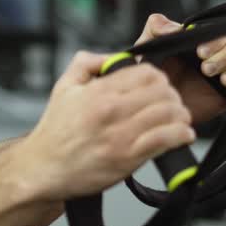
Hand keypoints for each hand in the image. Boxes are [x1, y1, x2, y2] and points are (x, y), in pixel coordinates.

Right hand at [20, 50, 194, 201]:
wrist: (43, 168)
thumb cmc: (55, 132)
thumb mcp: (63, 87)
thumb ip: (87, 63)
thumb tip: (113, 56)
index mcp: (98, 91)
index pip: (146, 72)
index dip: (158, 77)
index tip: (158, 86)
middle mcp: (111, 110)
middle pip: (163, 91)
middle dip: (172, 95)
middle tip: (171, 102)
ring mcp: (121, 135)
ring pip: (170, 113)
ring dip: (180, 115)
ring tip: (179, 119)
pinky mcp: (128, 158)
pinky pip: (167, 139)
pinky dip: (181, 135)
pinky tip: (182, 135)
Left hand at [135, 13, 225, 123]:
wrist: (156, 110)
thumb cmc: (150, 78)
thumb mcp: (146, 51)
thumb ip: (155, 31)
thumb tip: (175, 26)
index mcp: (198, 41)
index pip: (217, 30)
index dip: (214, 39)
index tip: (200, 51)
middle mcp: (216, 53)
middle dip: (224, 54)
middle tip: (205, 68)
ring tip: (221, 79)